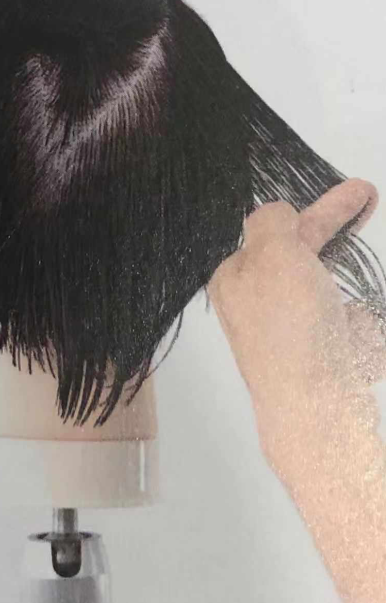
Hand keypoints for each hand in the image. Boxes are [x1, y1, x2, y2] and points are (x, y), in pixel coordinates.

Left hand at [207, 178, 384, 450]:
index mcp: (236, 279)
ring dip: (350, 292)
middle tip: (366, 201)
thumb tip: (276, 216)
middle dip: (337, 231)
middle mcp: (257, 306)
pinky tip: (357, 339)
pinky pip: (347, 329)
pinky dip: (361, 327)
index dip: (322, 208)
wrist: (316, 411)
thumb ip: (272, 222)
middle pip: (303, 256)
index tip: (360, 191)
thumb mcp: (274, 253)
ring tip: (353, 315)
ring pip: (331, 293)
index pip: (278, 229)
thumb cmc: (290, 324)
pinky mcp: (319, 360)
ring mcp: (290, 335)